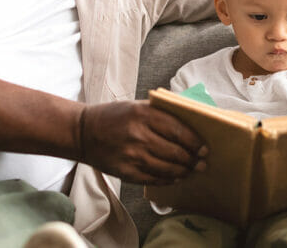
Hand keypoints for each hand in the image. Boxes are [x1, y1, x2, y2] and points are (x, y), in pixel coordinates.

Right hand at [78, 100, 206, 184]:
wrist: (83, 132)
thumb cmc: (114, 117)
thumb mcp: (137, 106)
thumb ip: (161, 113)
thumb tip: (191, 123)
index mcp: (143, 114)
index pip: (178, 130)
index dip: (194, 141)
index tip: (203, 147)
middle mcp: (138, 135)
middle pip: (175, 152)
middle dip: (192, 160)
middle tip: (201, 162)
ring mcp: (132, 156)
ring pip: (167, 168)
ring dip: (183, 171)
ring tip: (190, 170)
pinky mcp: (125, 172)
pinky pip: (153, 179)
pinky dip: (168, 179)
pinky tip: (174, 177)